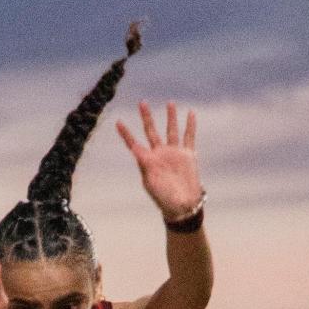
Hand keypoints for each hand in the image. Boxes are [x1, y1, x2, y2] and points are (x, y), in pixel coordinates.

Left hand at [116, 101, 202, 219]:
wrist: (182, 205)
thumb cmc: (163, 197)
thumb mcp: (150, 181)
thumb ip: (143, 163)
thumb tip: (134, 148)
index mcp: (148, 161)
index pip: (134, 143)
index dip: (126, 134)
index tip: (118, 122)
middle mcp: (160, 154)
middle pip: (152, 131)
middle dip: (146, 117)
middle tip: (142, 103)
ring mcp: (174, 153)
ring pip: (171, 130)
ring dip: (170, 117)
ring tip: (170, 103)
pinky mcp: (188, 155)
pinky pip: (189, 137)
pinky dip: (190, 126)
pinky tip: (190, 114)